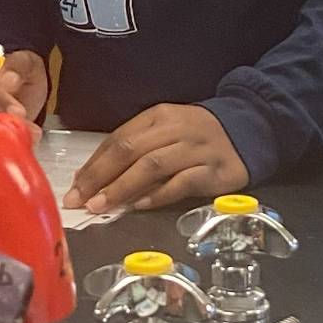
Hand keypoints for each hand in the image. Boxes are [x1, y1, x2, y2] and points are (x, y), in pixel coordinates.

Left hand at [70, 105, 248, 215]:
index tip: (74, 187)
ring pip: (153, 166)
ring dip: (123, 187)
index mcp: (158, 116)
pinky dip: (159, 194)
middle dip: (100, 177)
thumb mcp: (164, 132)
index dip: (93, 165)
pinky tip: (141, 206)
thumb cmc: (196, 136)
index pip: (118, 139)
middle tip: (80, 200)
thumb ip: (134, 150)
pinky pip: (182, 182)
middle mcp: (176, 129)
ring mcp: (196, 149)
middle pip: (130, 150)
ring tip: (102, 206)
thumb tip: (95, 179)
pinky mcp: (215, 170)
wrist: (248, 130)